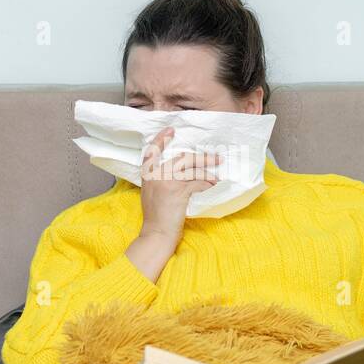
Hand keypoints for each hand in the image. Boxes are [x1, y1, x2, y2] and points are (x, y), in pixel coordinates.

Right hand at [125, 127, 219, 281]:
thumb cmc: (156, 216)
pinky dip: (207, 185)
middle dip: (202, 157)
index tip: (171, 130)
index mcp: (146, 173)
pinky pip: (198, 183)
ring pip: (192, 169)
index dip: (161, 139)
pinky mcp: (178, 191)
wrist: (156, 233)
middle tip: (216, 158)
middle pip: (182, 158)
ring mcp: (166, 181)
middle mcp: (155, 174)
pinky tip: (213, 187)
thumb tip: (179, 168)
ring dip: (208, 172)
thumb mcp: (151, 192)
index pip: (151, 151)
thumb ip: (159, 178)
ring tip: (217, 175)